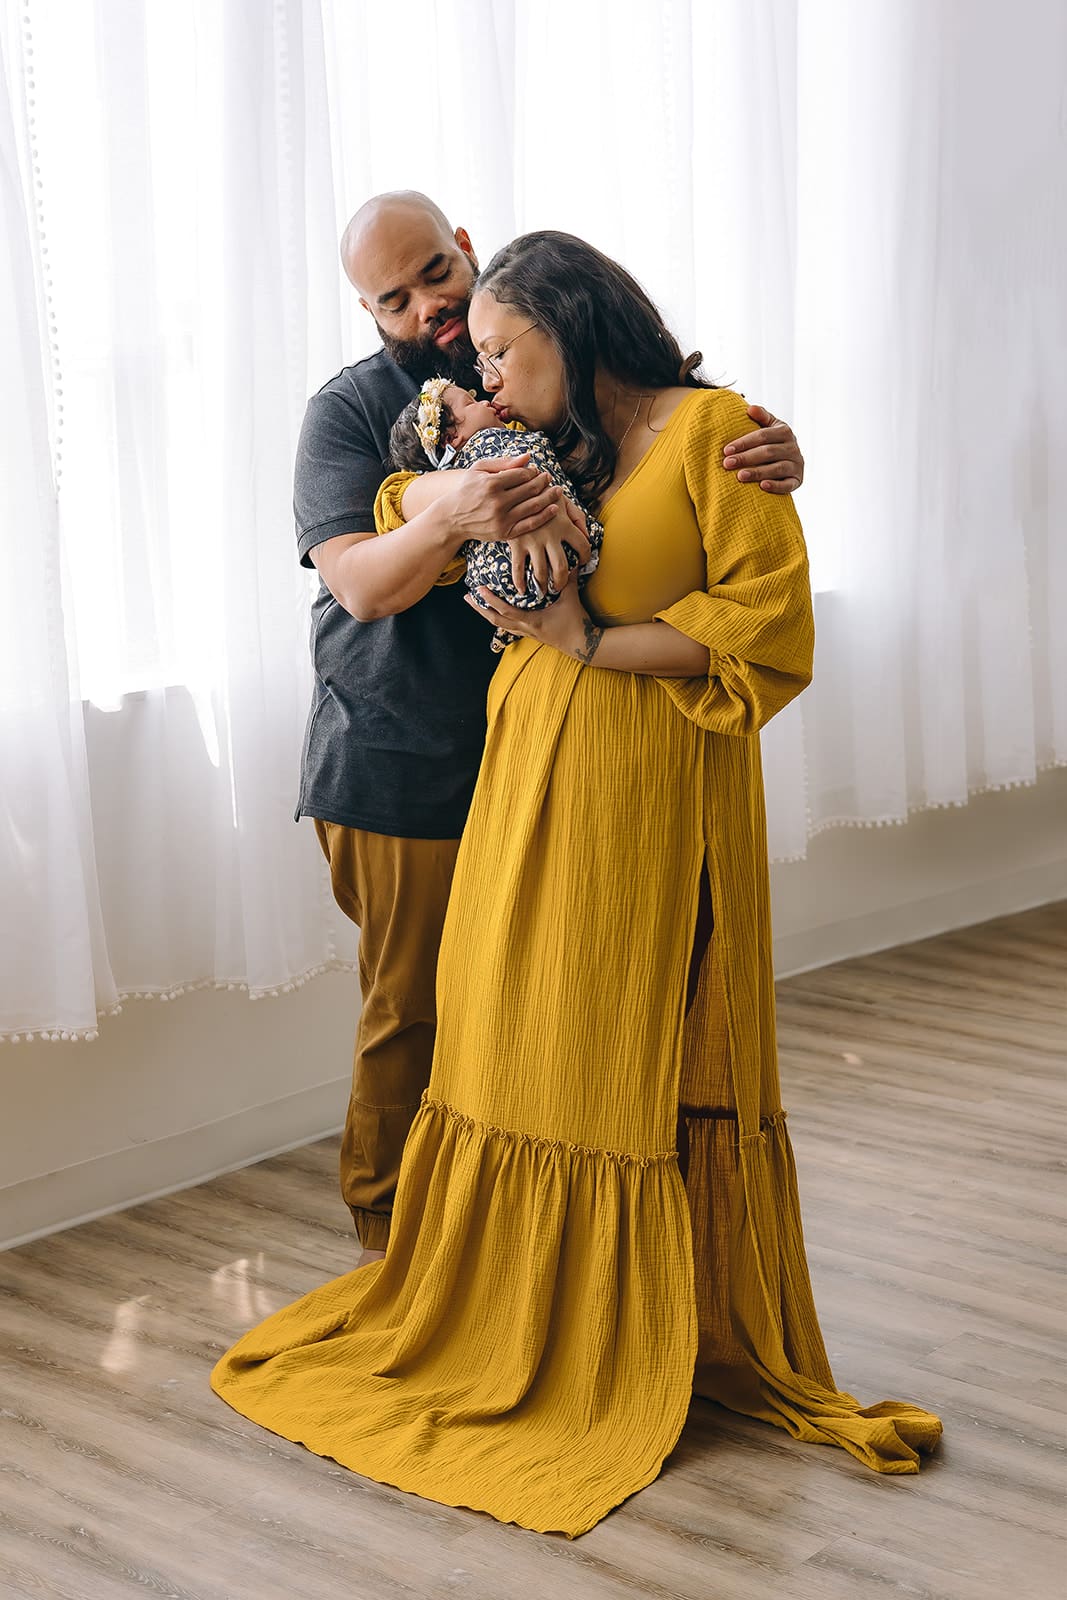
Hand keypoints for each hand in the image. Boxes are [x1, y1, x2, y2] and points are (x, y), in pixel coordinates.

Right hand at [443, 454, 563, 541]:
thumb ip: (503, 462)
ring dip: (549, 496)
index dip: (532, 472)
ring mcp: (502, 519)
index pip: (521, 475)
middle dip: (543, 482)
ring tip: (557, 490)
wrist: (451, 518)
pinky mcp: (504, 533)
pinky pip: (530, 524)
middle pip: (530, 489)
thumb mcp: (479, 470)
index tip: (537, 471)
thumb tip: (528, 456)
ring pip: (533, 506)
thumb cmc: (466, 490)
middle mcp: (497, 502)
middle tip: (549, 478)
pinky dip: (544, 516)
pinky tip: (554, 508)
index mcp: (491, 483)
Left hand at [465, 569, 600, 660]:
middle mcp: (525, 628)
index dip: (491, 601)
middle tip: (467, 598)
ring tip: (475, 603)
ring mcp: (526, 632)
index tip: (479, 590)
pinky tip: (494, 612)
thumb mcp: (570, 598)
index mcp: (532, 620)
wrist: (582, 644)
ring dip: (486, 614)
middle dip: (480, 609)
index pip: (506, 611)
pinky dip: (498, 618)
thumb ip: (567, 579)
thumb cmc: (576, 622)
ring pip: (500, 624)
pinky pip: (508, 625)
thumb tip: (568, 560)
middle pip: (496, 620)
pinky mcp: (530, 633)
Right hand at [504, 499, 591, 595]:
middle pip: (561, 567)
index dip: (585, 556)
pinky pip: (518, 568)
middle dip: (561, 581)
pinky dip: (520, 583)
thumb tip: (586, 536)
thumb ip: (578, 517)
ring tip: (544, 590)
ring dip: (543, 585)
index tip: (582, 561)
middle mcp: (550, 535)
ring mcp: (532, 540)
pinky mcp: (516, 543)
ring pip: (540, 572)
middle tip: (560, 586)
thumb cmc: (543, 495)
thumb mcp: (564, 501)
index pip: (582, 545)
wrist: (517, 488)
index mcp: (564, 525)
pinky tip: (522, 591)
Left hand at [722, 404, 803, 493]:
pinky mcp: (798, 480)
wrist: (790, 462)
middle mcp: (793, 448)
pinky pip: (788, 485)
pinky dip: (776, 486)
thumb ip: (761, 417)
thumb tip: (750, 408)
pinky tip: (762, 486)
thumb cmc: (773, 443)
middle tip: (727, 463)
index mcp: (785, 432)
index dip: (744, 442)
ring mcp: (797, 465)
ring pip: (777, 468)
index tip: (726, 450)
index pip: (763, 436)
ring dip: (758, 472)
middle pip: (768, 452)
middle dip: (746, 458)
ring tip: (740, 476)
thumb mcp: (770, 427)